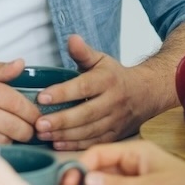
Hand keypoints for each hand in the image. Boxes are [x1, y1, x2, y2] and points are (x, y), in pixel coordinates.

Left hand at [34, 35, 153, 149]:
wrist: (146, 93)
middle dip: (61, 120)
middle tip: (38, 124)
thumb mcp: (101, 60)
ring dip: (64, 135)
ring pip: (89, 131)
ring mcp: (115, 120)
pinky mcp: (115, 135)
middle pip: (85, 114)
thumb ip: (83, 52)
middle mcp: (113, 101)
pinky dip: (75, 145)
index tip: (41, 97)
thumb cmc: (116, 76)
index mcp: (108, 80)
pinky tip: (57, 143)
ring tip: (42, 134)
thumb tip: (71, 39)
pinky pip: (94, 142)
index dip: (62, 93)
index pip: (83, 87)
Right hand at [69, 140, 184, 184]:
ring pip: (106, 180)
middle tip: (67, 184)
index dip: (79, 166)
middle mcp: (133, 165)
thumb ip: (118, 183)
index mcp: (136, 152)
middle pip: (98, 171)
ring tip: (78, 183)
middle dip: (83, 178)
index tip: (67, 180)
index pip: (98, 153)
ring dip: (95, 181)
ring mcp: (137, 178)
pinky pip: (117, 183)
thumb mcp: (153, 184)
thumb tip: (87, 178)